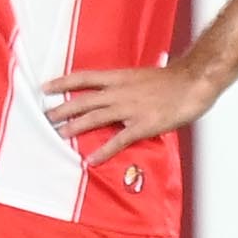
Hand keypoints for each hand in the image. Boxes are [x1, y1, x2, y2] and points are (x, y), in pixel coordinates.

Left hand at [41, 62, 216, 163]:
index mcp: (119, 77)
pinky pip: (119, 139)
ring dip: (74, 126)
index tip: (45, 87)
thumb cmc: (172, 80)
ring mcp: (130, 108)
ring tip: (58, 135)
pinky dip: (104, 150)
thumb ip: (125, 87)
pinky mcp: (142, 124)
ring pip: (95, 117)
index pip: (84, 78)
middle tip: (44, 117)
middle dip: (61, 108)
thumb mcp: (141, 77)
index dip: (63, 82)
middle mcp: (120, 91)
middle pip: (83, 100)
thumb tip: (113, 94)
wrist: (193, 81)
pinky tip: (92, 159)